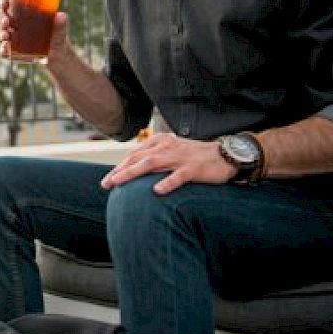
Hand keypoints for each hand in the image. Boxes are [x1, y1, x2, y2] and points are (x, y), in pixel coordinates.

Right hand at [0, 0, 70, 60]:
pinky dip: (3, 49)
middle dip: (0, 18)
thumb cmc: (58, 39)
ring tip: (6, 36)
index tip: (4, 3)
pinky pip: (4, 50)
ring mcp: (13, 38)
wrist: (58, 58)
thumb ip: (61, 25)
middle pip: (1, 16)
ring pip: (0, 31)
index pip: (9, 4)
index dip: (3, 2)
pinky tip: (5, 48)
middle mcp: (16, 24)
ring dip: (0, 32)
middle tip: (6, 22)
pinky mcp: (13, 51)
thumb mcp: (60, 32)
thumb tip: (61, 15)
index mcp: (24, 13)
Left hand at [100, 132, 235, 194]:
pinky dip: (167, 182)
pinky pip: (178, 176)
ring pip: (151, 164)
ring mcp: (180, 158)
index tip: (108, 178)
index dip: (120, 166)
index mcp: (161, 142)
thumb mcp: (173, 151)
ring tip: (118, 183)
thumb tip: (136, 168)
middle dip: (120, 171)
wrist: (227, 154)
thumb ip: (156, 156)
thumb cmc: (196, 156)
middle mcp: (167, 148)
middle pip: (138, 159)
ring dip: (132, 173)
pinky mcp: (194, 168)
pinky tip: (156, 191)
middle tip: (106, 183)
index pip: (135, 154)